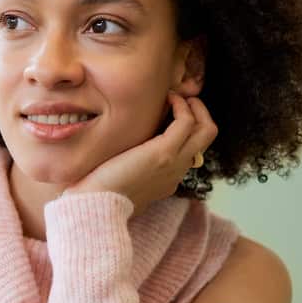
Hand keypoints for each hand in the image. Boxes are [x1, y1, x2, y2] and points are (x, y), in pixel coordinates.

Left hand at [64, 93, 217, 213]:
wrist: (95, 207)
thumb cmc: (97, 195)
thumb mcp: (119, 181)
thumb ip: (128, 169)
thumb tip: (119, 156)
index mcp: (167, 180)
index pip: (190, 151)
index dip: (186, 129)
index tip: (171, 113)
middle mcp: (176, 172)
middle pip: (205, 139)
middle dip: (199, 114)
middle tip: (182, 99)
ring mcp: (174, 163)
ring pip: (206, 130)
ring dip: (194, 107)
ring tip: (176, 95)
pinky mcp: (164, 153)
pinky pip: (186, 122)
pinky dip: (181, 106)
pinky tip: (167, 98)